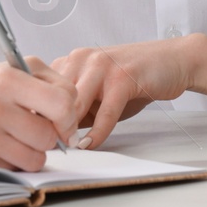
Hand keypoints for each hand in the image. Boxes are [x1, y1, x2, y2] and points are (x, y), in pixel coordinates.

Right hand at [0, 61, 76, 171]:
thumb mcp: (9, 70)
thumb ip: (47, 82)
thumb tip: (71, 115)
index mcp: (6, 78)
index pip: (62, 101)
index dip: (70, 115)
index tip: (64, 120)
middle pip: (50, 136)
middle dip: (48, 137)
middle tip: (33, 129)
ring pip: (36, 158)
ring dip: (32, 153)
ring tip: (15, 138)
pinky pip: (14, 169)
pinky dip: (12, 162)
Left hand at [50, 39, 195, 149]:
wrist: (171, 61)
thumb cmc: (134, 79)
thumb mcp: (98, 93)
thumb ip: (77, 109)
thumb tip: (52, 135)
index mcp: (72, 60)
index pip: (42, 89)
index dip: (38, 114)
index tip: (35, 137)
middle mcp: (83, 58)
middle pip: (54, 97)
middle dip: (51, 125)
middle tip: (49, 148)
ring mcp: (103, 66)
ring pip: (75, 104)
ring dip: (71, 130)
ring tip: (68, 148)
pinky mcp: (123, 77)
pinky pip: (105, 112)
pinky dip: (97, 132)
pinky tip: (91, 144)